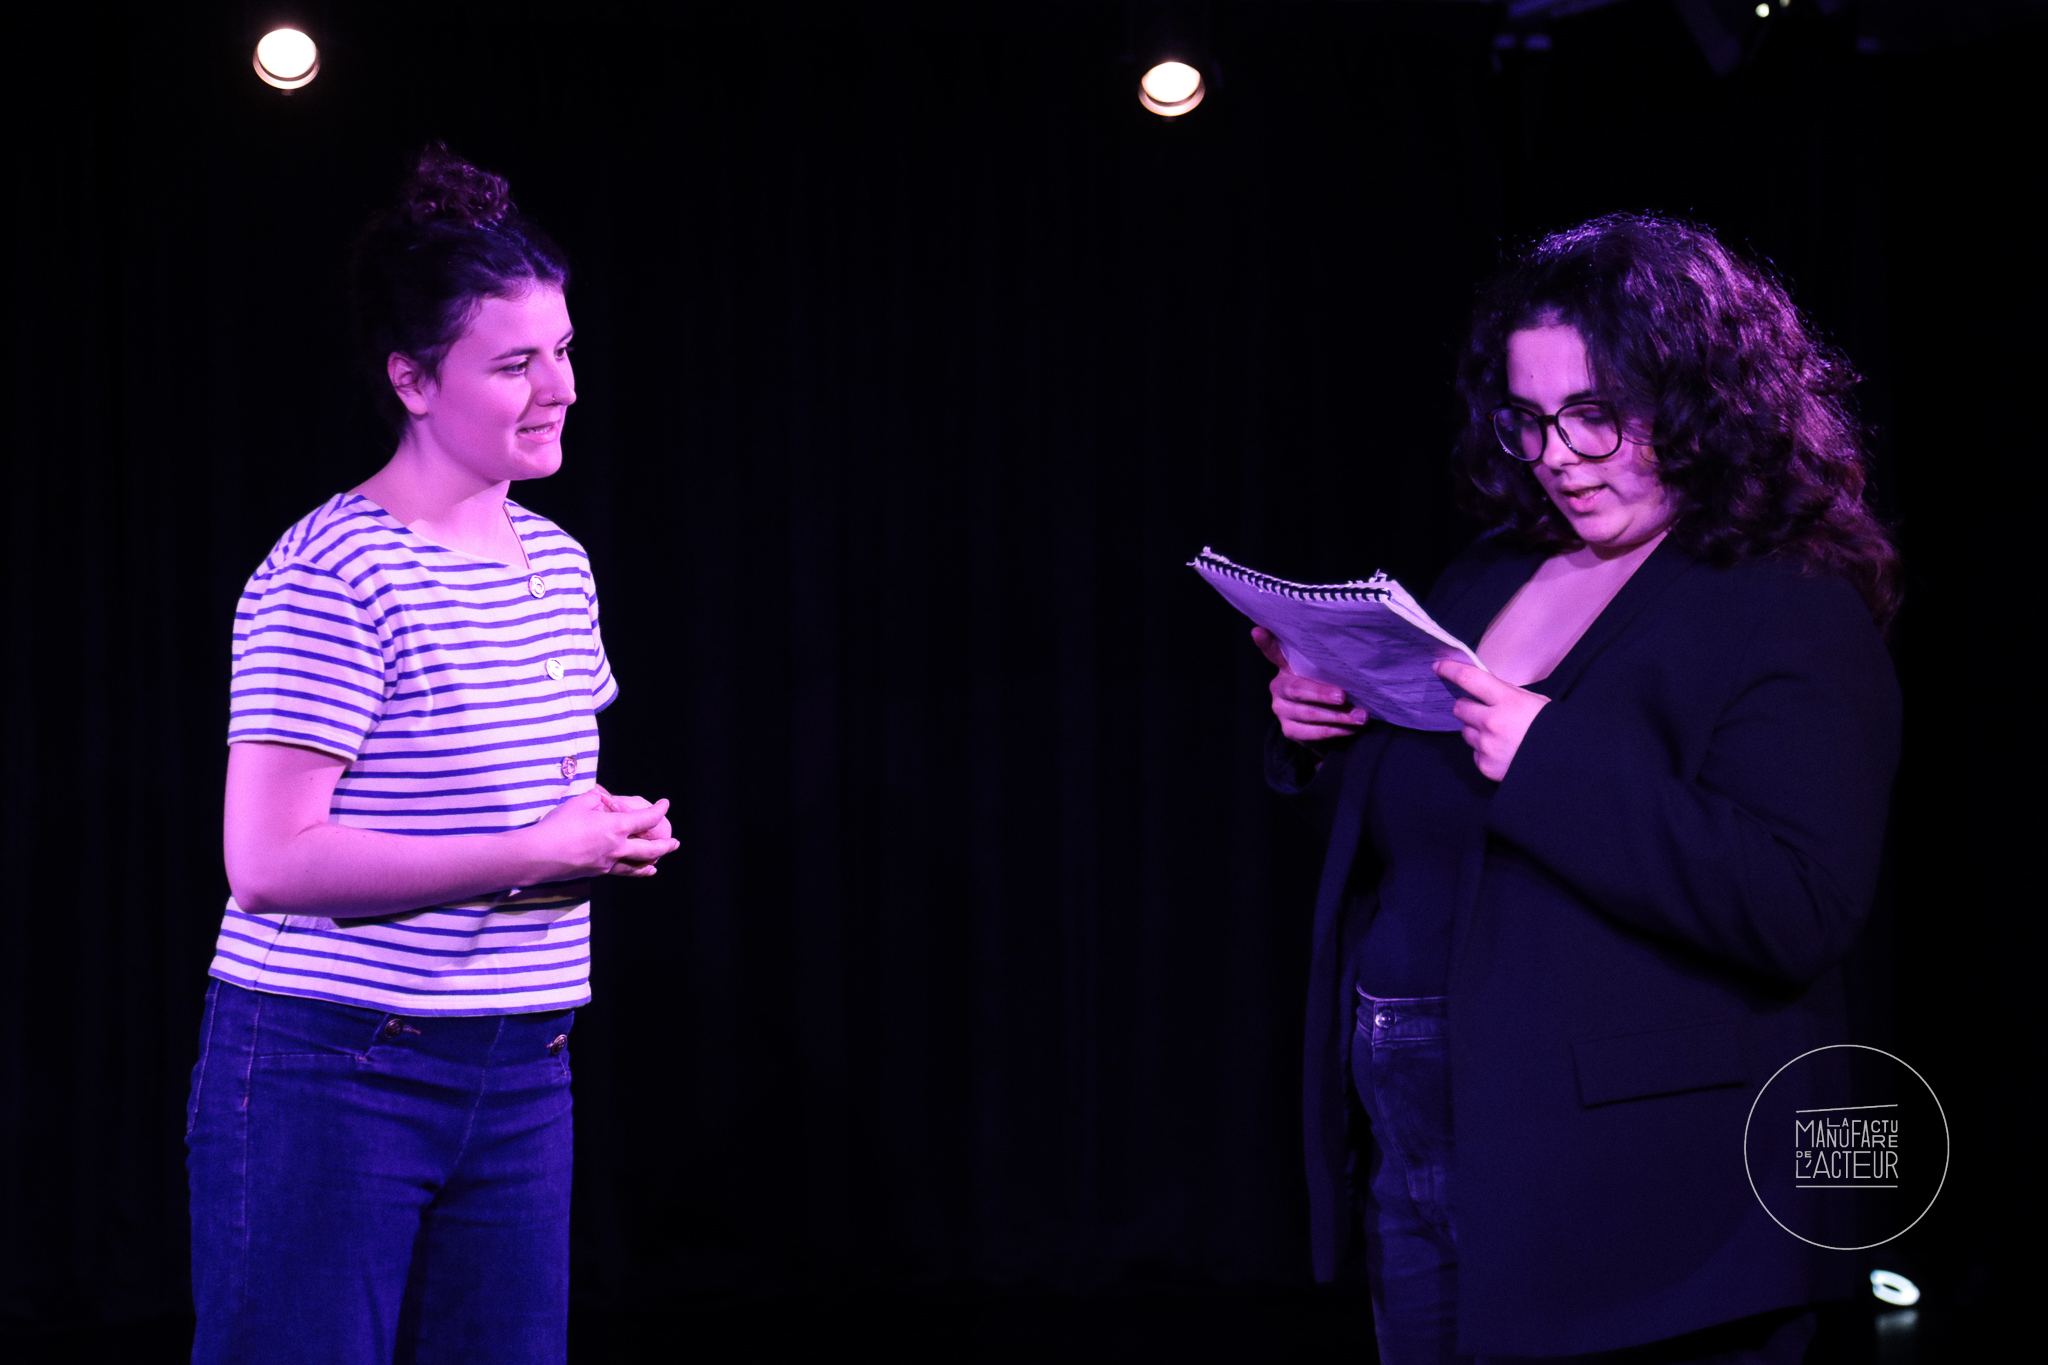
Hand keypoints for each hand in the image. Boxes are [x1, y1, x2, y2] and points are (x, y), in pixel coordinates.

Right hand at [528, 787, 679, 878]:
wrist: (538, 855)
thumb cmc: (558, 825)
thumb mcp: (578, 803)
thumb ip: (594, 799)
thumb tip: (600, 798)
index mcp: (616, 827)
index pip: (647, 818)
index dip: (659, 810)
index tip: (665, 804)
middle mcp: (617, 848)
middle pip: (650, 849)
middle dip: (666, 845)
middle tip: (675, 843)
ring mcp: (608, 863)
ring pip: (638, 865)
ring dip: (652, 861)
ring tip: (659, 861)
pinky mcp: (597, 873)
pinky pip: (622, 871)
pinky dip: (635, 871)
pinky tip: (639, 871)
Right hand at [1254, 626, 1368, 744]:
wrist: (1319, 721)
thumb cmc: (1324, 687)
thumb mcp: (1324, 672)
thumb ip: (1326, 665)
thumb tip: (1350, 652)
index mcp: (1285, 668)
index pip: (1274, 653)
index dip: (1266, 643)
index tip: (1258, 631)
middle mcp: (1278, 688)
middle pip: (1297, 690)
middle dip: (1322, 694)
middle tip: (1343, 696)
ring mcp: (1281, 710)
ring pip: (1309, 714)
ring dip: (1338, 717)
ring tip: (1360, 716)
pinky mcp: (1289, 730)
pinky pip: (1312, 733)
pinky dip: (1334, 731)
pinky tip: (1350, 729)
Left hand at [1436, 660, 1548, 781]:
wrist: (1565, 765)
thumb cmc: (1552, 729)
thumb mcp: (1535, 702)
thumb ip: (1507, 692)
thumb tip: (1483, 685)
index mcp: (1507, 701)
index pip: (1469, 679)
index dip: (1450, 670)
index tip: (1439, 666)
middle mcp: (1492, 723)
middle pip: (1460, 707)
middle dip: (1468, 706)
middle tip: (1484, 710)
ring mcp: (1487, 746)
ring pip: (1465, 731)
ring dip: (1476, 729)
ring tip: (1501, 735)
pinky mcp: (1485, 766)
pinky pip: (1474, 753)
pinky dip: (1484, 750)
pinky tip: (1503, 751)